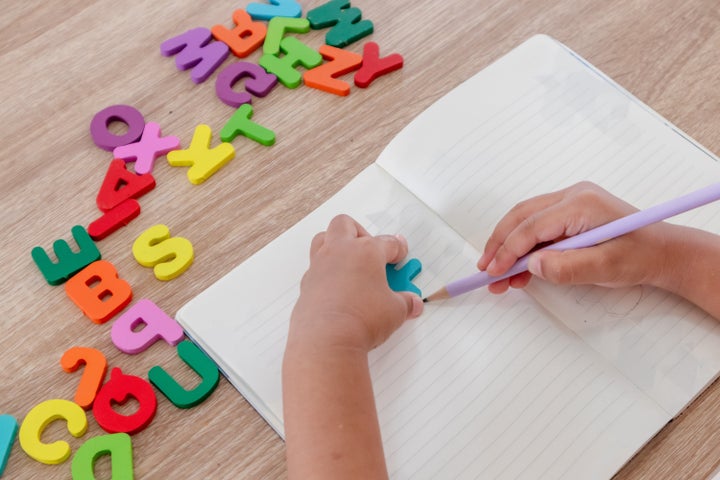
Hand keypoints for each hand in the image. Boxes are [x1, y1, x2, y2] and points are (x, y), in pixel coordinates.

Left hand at [289, 214, 423, 351]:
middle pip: (345, 225)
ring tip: (349, 262)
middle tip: (371, 250)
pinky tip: (336, 288)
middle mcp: (340, 252)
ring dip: (336, 244)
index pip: (387, 243)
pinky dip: (326, 272)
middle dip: (360, 232)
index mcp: (366, 251)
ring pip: (323, 239)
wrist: (327, 339)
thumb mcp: (395, 312)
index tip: (400, 254)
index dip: (397, 248)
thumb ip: (405, 303)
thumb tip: (412, 303)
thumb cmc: (362, 319)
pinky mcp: (307, 284)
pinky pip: (315, 268)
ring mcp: (320, 266)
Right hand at [476, 181, 674, 292]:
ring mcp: (570, 202)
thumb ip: (568, 267)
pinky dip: (524, 247)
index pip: (532, 226)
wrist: (664, 252)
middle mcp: (572, 196)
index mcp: (581, 204)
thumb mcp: (606, 267)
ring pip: (525, 221)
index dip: (508, 250)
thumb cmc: (640, 256)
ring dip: (508, 247)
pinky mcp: (569, 213)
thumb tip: (532, 265)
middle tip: (485, 270)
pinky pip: (537, 227)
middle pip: (521, 217)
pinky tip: (518, 269)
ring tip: (498, 274)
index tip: (492, 271)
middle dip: (499, 244)